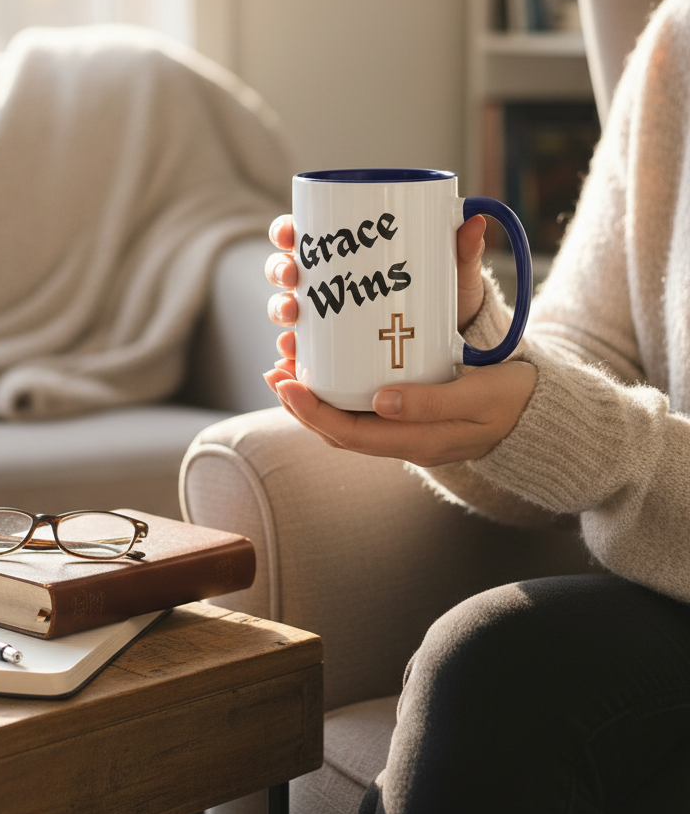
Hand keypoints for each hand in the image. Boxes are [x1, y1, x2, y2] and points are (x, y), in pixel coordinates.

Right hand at [263, 212, 487, 379]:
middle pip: (289, 270)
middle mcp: (331, 282)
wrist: (457, 345)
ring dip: (279, 312)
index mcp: (350, 254)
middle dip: (280, 271)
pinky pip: (303, 351)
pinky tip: (289, 359)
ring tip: (292, 321)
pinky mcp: (334, 352)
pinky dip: (292, 354)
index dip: (286, 230)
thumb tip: (475, 220)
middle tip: (293, 279)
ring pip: (289, 308)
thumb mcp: (454, 275)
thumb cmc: (448, 298)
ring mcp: (330, 318)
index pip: (305, 233)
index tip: (288, 233)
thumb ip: (462, 250)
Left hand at [267, 361, 536, 466]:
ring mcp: (408, 434)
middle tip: (276, 371)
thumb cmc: (510, 400)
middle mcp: (407, 443)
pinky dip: (339, 397)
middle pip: (341, 433)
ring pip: (349, 425)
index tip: (287, 382)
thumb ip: (432, 402)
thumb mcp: (478, 397)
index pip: (352, 434)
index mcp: (420, 442)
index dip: (313, 412)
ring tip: (289, 370)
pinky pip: (365, 415)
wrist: (538, 415)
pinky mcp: (411, 420)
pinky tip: (326, 374)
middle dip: (303, 406)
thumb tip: (380, 401)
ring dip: (316, 402)